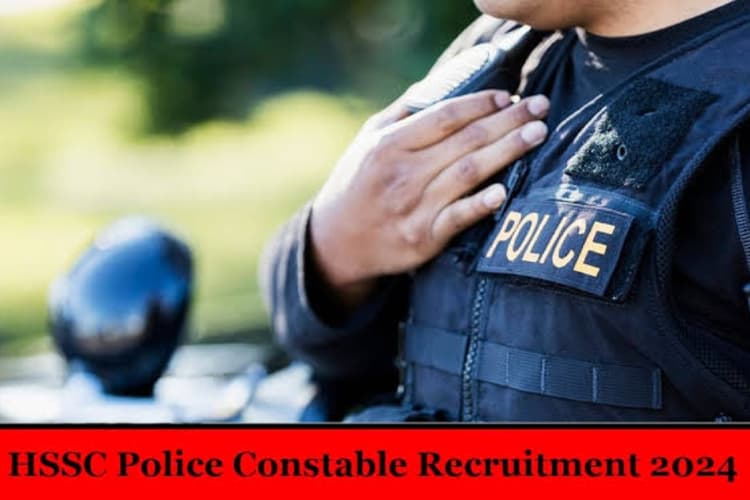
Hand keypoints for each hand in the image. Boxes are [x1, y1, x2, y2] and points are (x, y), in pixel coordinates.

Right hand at [310, 90, 549, 306]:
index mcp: (389, 145)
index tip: (509, 96)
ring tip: (537, 134)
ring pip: (468, 173)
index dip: (481, 103)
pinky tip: (505, 191)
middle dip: (508, 120)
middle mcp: (402, 173)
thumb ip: (402, 114)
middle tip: (541, 107)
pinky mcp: (422, 238)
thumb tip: (438, 85)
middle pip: (465, 140)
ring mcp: (413, 207)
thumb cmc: (357, 184)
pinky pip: (457, 219)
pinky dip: (481, 204)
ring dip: (507, 151)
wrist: (337, 242)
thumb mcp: (367, 141)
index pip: (445, 116)